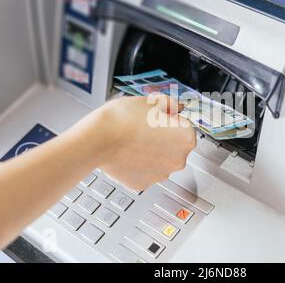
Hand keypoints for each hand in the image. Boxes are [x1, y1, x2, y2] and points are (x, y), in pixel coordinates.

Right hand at [72, 95, 195, 190]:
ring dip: (152, 152)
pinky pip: (145, 172)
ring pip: (161, 160)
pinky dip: (139, 164)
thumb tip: (179, 106)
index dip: (171, 120)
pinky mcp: (144, 183)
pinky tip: (128, 153)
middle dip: (164, 138)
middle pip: (175, 147)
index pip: (185, 127)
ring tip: (134, 140)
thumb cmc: (124, 118)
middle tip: (144, 128)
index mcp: (186, 137)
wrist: (98, 138)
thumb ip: (172, 104)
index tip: (159, 118)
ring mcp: (161, 174)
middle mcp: (178, 160)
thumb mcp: (152, 100)